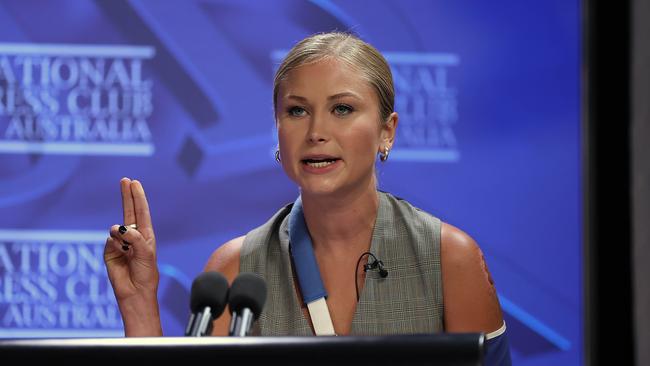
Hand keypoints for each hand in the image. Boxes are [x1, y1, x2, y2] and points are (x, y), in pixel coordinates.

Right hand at [104, 177, 161, 335]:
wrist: (135, 292)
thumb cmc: (146, 273)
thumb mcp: (145, 252)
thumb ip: (133, 237)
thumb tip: (116, 227)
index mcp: (145, 235)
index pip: (141, 211)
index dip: (137, 197)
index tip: (134, 182)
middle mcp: (133, 237)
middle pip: (128, 211)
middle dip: (127, 196)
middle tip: (125, 180)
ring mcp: (120, 243)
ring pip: (117, 229)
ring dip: (122, 237)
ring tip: (128, 252)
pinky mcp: (109, 251)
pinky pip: (109, 241)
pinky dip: (115, 246)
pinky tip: (120, 257)